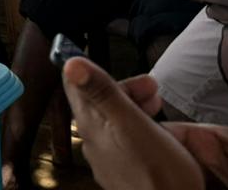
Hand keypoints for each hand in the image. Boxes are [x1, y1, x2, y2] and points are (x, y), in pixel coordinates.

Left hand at [61, 57, 204, 189]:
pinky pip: (123, 138)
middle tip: (151, 86)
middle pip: (98, 101)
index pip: (74, 85)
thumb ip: (101, 92)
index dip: (90, 67)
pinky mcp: (123, 168)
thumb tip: (70, 63)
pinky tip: (154, 128)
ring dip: (133, 104)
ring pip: (113, 119)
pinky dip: (137, 124)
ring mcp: (108, 157)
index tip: (106, 58)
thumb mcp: (130, 121)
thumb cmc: (158, 171)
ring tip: (156, 102)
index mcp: (91, 125)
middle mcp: (93, 141)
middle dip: (123, 87)